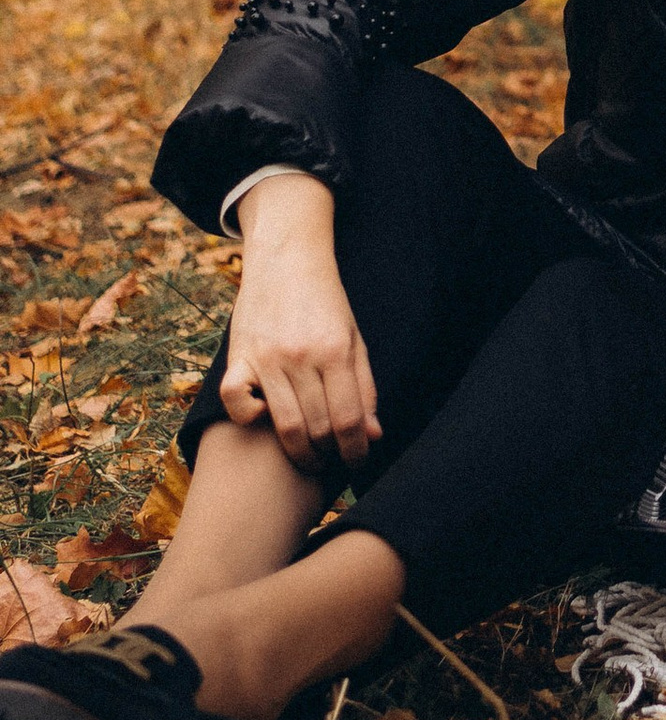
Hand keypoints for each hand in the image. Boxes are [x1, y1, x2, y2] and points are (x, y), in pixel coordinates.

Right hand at [223, 172, 380, 471]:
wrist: (287, 258)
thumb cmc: (326, 303)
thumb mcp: (355, 337)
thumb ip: (364, 387)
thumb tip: (373, 435)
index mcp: (336, 350)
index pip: (348, 419)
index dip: (356, 450)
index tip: (357, 461)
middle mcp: (301, 356)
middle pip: (316, 428)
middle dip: (328, 454)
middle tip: (332, 459)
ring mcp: (266, 357)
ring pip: (283, 424)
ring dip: (299, 451)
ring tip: (309, 456)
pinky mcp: (239, 356)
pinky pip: (236, 404)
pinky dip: (250, 420)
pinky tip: (265, 419)